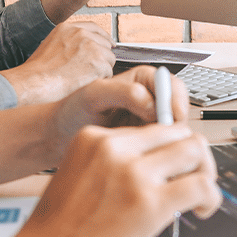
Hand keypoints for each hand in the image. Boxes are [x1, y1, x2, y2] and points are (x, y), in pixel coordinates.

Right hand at [0, 22, 114, 105]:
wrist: (34, 81)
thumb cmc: (38, 71)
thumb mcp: (50, 46)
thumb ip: (68, 43)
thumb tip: (83, 50)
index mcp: (68, 28)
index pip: (94, 28)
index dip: (104, 37)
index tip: (110, 45)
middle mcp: (81, 34)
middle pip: (105, 44)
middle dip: (102, 58)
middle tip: (91, 71)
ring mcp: (91, 46)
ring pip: (109, 59)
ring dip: (102, 70)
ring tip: (85, 78)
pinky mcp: (97, 62)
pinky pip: (108, 72)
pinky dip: (102, 80)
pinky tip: (87, 83)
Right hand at [7, 124, 220, 236]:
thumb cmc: (59, 233)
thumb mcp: (82, 178)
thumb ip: (117, 167)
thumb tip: (159, 172)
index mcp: (94, 138)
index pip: (154, 129)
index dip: (172, 150)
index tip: (176, 170)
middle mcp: (114, 148)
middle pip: (179, 133)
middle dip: (194, 157)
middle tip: (195, 182)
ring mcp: (133, 173)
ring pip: (195, 152)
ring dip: (205, 173)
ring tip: (199, 198)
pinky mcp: (150, 202)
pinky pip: (200, 186)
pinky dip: (210, 198)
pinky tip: (201, 211)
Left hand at [47, 65, 189, 150]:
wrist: (58, 136)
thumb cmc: (70, 112)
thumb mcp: (94, 95)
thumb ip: (124, 93)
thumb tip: (151, 102)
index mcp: (140, 79)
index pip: (172, 86)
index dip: (176, 102)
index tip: (172, 119)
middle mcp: (148, 98)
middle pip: (178, 108)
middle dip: (176, 123)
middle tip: (166, 138)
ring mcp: (147, 120)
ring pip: (173, 129)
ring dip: (169, 139)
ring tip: (154, 148)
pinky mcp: (143, 139)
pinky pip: (161, 144)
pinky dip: (160, 150)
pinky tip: (148, 156)